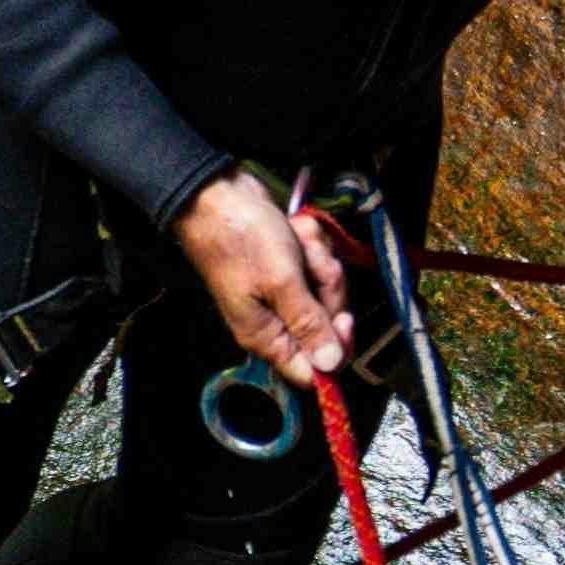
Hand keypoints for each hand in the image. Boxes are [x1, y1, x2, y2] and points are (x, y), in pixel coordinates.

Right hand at [174, 171, 352, 384]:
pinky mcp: (289, 270)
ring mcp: (283, 293)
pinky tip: (297, 231)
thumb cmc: (243, 239)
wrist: (220, 193)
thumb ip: (309, 324)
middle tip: (312, 263)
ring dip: (320, 259)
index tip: (344, 319)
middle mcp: (275, 321)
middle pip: (327, 324)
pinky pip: (318, 267)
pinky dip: (312, 245)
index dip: (334, 350)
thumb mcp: (282, 282)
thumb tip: (330, 365)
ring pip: (326, 290)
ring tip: (299, 239)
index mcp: (266, 337)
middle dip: (328, 286)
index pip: (310, 370)